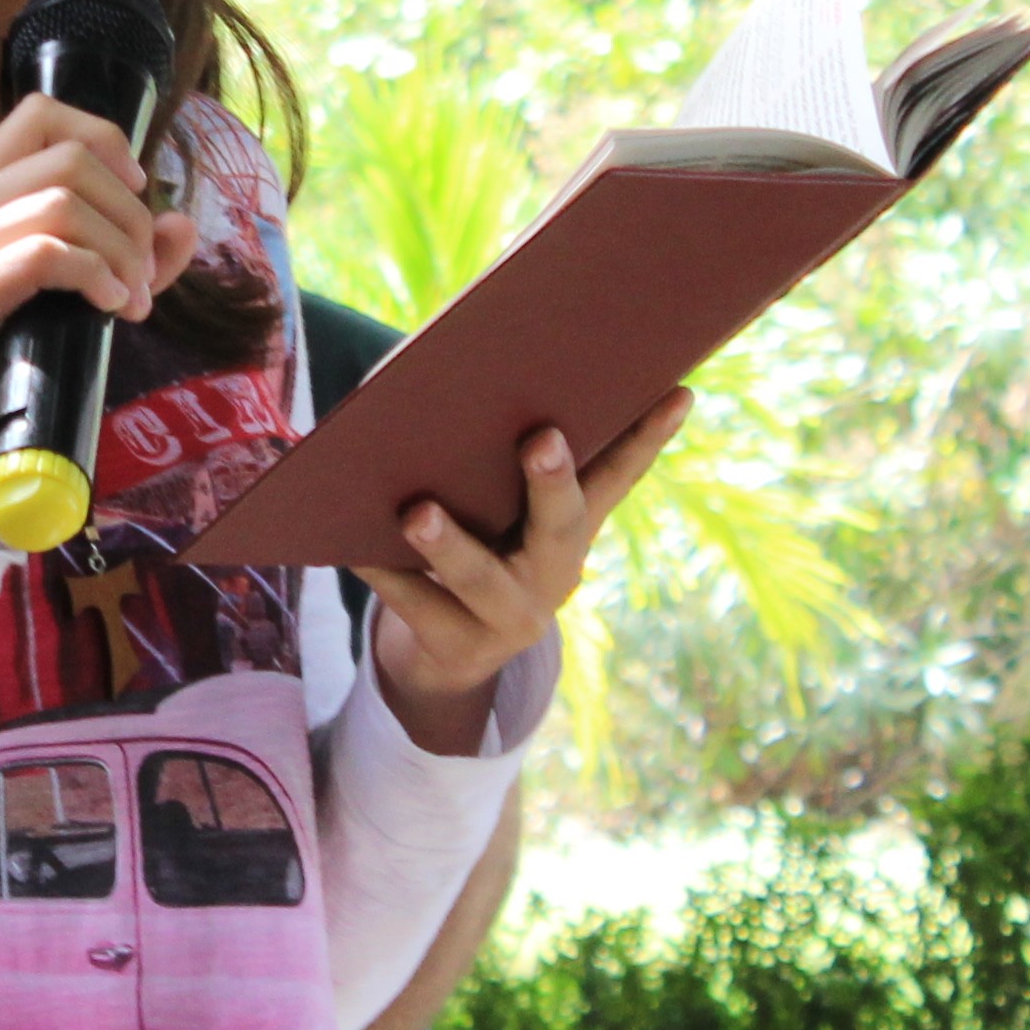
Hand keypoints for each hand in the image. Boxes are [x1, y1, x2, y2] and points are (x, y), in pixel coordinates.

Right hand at [0, 94, 200, 515]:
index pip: (37, 115)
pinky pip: (42, 255)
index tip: (137, 193)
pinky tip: (111, 309)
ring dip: (120, 251)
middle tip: (144, 278)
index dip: (104, 138)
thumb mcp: (64, 305)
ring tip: (131, 302)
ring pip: (60, 202)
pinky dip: (96, 275)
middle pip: (66, 157)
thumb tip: (180, 224)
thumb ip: (119, 259)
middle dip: (129, 213)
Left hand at [352, 392, 692, 754]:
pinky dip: (383, 573)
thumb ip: (499, 465)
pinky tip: (353, 547)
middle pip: (560, 526)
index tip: (677, 391)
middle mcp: (555, 573)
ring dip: (450, 544)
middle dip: (551, 483)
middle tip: (540, 439)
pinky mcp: (457, 646)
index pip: (620, 476)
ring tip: (418, 512)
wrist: (450, 656)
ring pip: (479, 578)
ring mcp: (509, 617)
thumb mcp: (504, 513)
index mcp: (573, 529)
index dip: (650, 437)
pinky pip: (415, 604)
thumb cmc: (479, 547)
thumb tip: (458, 373)